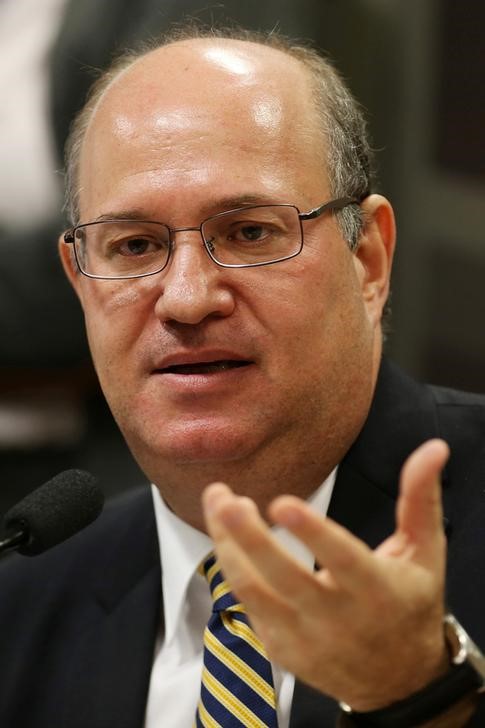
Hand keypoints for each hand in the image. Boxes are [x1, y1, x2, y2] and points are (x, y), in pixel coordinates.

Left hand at [202, 439, 450, 710]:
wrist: (398, 681)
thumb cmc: (409, 604)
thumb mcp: (425, 553)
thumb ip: (421, 499)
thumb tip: (434, 447)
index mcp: (377, 591)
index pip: (343, 560)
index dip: (313, 533)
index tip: (282, 502)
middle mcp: (338, 620)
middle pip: (284, 578)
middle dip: (248, 536)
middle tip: (223, 497)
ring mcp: (304, 639)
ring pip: (253, 591)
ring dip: (228, 546)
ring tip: (217, 503)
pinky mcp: (281, 649)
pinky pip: (248, 605)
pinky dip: (234, 566)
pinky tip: (228, 534)